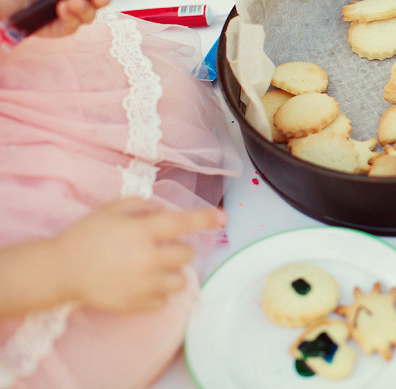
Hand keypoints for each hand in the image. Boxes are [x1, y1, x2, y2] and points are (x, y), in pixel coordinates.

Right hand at [55, 198, 225, 311]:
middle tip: (162, 248)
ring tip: (155, 269)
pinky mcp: (136, 304)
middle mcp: (147, 258)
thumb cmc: (85, 236)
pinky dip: (158, 294)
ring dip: (173, 273)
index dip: (205, 218)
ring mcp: (143, 284)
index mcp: (142, 231)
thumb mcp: (110, 209)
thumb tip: (164, 210)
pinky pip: (163, 301)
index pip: (183, 223)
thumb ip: (141, 205)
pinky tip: (143, 285)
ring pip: (180, 281)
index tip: (222, 217)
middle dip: (179, 250)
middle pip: (187, 255)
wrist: (59, 271)